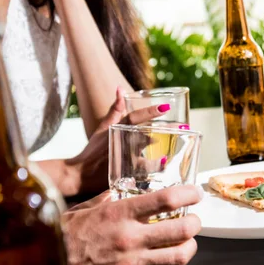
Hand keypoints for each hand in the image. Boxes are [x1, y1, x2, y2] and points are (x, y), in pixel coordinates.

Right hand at [61, 185, 201, 264]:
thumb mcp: (83, 209)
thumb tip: (120, 191)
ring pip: (179, 257)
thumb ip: (106, 200)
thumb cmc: (64, 236)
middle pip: (181, 229)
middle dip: (196, 223)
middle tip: (195, 220)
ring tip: (187, 243)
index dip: (188, 194)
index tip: (195, 193)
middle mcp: (130, 238)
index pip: (165, 199)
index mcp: (119, 214)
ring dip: (189, 248)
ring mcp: (131, 264)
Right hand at [63, 87, 182, 195]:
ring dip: (162, 155)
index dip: (149, 112)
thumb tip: (120, 89)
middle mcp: (120, 144)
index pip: (134, 118)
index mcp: (116, 130)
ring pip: (147, 158)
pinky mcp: (124, 175)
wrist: (79, 175)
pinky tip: (165, 167)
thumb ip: (115, 110)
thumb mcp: (103, 128)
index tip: (166, 108)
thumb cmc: (93, 151)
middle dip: (166, 131)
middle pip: (146, 136)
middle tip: (184, 126)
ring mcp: (122, 161)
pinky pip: (142, 175)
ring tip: (175, 151)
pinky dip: (154, 171)